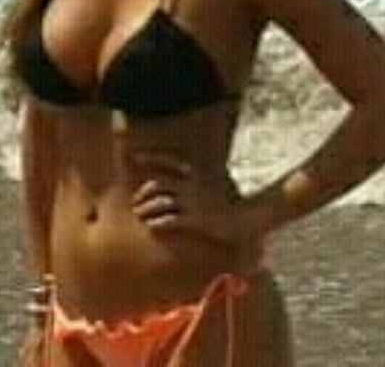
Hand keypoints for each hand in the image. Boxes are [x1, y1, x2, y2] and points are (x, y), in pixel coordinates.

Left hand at [129, 150, 264, 269]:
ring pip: (160, 202)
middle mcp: (191, 185)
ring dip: (146, 209)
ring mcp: (192, 202)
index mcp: (196, 173)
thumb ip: (205, 175)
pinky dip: (157, 222)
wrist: (249, 216)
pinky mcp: (195, 220)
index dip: (151, 157)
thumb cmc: (235, 200)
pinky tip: (150, 227)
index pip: (169, 160)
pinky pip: (169, 219)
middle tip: (136, 201)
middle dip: (143, 192)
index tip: (135, 156)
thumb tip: (192, 172)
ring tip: (140, 215)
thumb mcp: (220, 180)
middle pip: (158, 184)